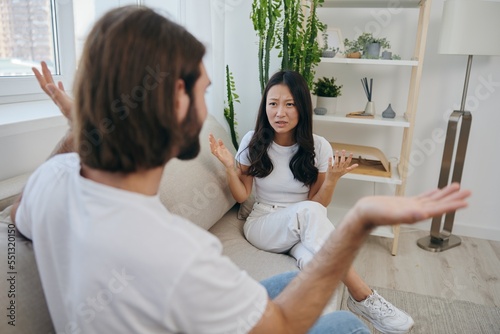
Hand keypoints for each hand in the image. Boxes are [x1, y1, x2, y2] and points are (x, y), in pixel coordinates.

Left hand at [32, 61, 72, 120]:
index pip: (45, 85)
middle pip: (48, 84)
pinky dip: (60, 86)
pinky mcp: (69, 101)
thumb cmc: (76, 116)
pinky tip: (60, 82)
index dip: (40, 76)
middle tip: (42, 62)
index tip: (34, 67)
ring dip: (51, 77)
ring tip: (48, 70)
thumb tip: (48, 85)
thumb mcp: (67, 104)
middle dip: (45, 73)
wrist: (84, 125)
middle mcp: (58, 98)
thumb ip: (58, 95)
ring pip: (54, 86)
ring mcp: (63, 100)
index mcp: (56, 98)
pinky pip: (62, 91)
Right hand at [209, 134, 234, 168]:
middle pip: (213, 145)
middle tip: (210, 135)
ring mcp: (218, 154)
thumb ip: (222, 144)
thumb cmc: (227, 158)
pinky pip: (216, 154)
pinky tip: (214, 148)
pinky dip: (215, 151)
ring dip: (212, 145)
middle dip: (211, 140)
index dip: (212, 139)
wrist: (230, 164)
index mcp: (219, 149)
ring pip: (213, 149)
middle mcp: (218, 152)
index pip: (215, 143)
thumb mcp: (225, 149)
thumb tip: (219, 139)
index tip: (211, 135)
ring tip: (210, 140)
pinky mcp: (220, 157)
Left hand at [325, 150, 357, 182]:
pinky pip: (330, 165)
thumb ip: (351, 168)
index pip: (347, 163)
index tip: (351, 153)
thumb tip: (357, 164)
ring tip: (337, 151)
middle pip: (342, 162)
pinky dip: (330, 161)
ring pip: (336, 163)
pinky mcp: (330, 170)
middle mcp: (340, 169)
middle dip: (343, 156)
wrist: (331, 181)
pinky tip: (330, 156)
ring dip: (336, 156)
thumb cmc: (338, 175)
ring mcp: (334, 170)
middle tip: (343, 150)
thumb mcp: (345, 171)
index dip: (349, 158)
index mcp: (344, 169)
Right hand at [353, 183, 469, 228]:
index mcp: (415, 214)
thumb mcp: (389, 214)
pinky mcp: (405, 203)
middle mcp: (416, 211)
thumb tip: (422, 215)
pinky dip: (431, 194)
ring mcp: (411, 207)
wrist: (363, 214)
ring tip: (457, 188)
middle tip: (468, 192)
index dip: (452, 206)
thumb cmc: (373, 215)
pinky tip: (436, 191)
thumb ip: (406, 216)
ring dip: (445, 195)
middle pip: (439, 204)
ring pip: (433, 200)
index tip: (465, 202)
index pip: (438, 209)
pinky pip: (422, 197)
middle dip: (454, 199)